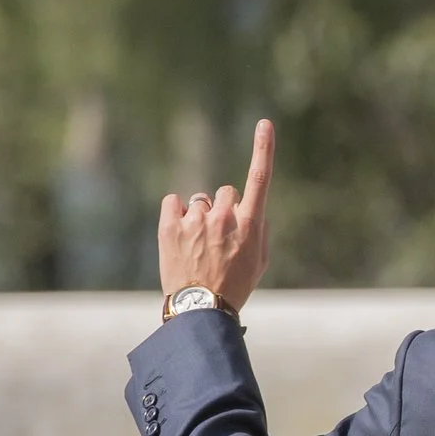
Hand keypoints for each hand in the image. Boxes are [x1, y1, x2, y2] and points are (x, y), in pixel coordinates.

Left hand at [159, 118, 273, 313]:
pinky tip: (180, 237)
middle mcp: (224, 216)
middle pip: (225, 192)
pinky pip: (173, 202)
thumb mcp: (259, 262)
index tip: (264, 124)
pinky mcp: (170, 225)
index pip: (260, 177)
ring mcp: (196, 220)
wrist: (200, 311)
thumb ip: (258, 230)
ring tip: (197, 247)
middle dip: (223, 209)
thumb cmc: (234, 287)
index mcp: (250, 224)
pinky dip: (176, 214)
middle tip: (217, 238)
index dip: (263, 148)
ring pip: (200, 201)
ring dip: (199, 217)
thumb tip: (252, 211)